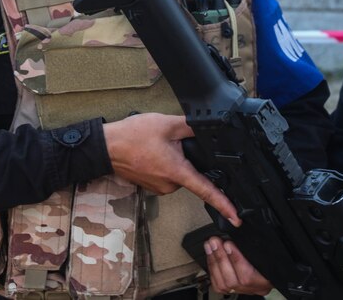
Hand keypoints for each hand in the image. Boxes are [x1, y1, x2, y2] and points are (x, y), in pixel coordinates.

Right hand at [103, 113, 240, 226]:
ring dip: (174, 160)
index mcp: (177, 172)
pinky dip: (165, 164)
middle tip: (170, 142)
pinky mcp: (152, 186)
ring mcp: (160, 187)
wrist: (105, 147)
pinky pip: (167, 175)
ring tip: (157, 146)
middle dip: (187, 158)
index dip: (224, 205)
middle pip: (192, 174)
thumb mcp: (167, 124)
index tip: (236, 218)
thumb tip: (210, 127)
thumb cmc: (132, 137)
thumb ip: (192, 127)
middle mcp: (170, 185)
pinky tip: (152, 153)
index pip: (206, 191)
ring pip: (179, 173)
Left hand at [204, 237, 273, 296]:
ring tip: (210, 247)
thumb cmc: (270, 259)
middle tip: (214, 242)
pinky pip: (218, 285)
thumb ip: (254, 246)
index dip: (235, 259)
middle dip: (220, 258)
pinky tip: (210, 257)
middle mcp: (253, 289)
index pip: (247, 275)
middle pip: (232, 280)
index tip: (228, 244)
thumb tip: (237, 232)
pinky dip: (212, 270)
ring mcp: (242, 291)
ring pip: (223, 284)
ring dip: (214, 262)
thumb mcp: (265, 250)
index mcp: (264, 280)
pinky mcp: (232, 291)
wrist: (269, 271)